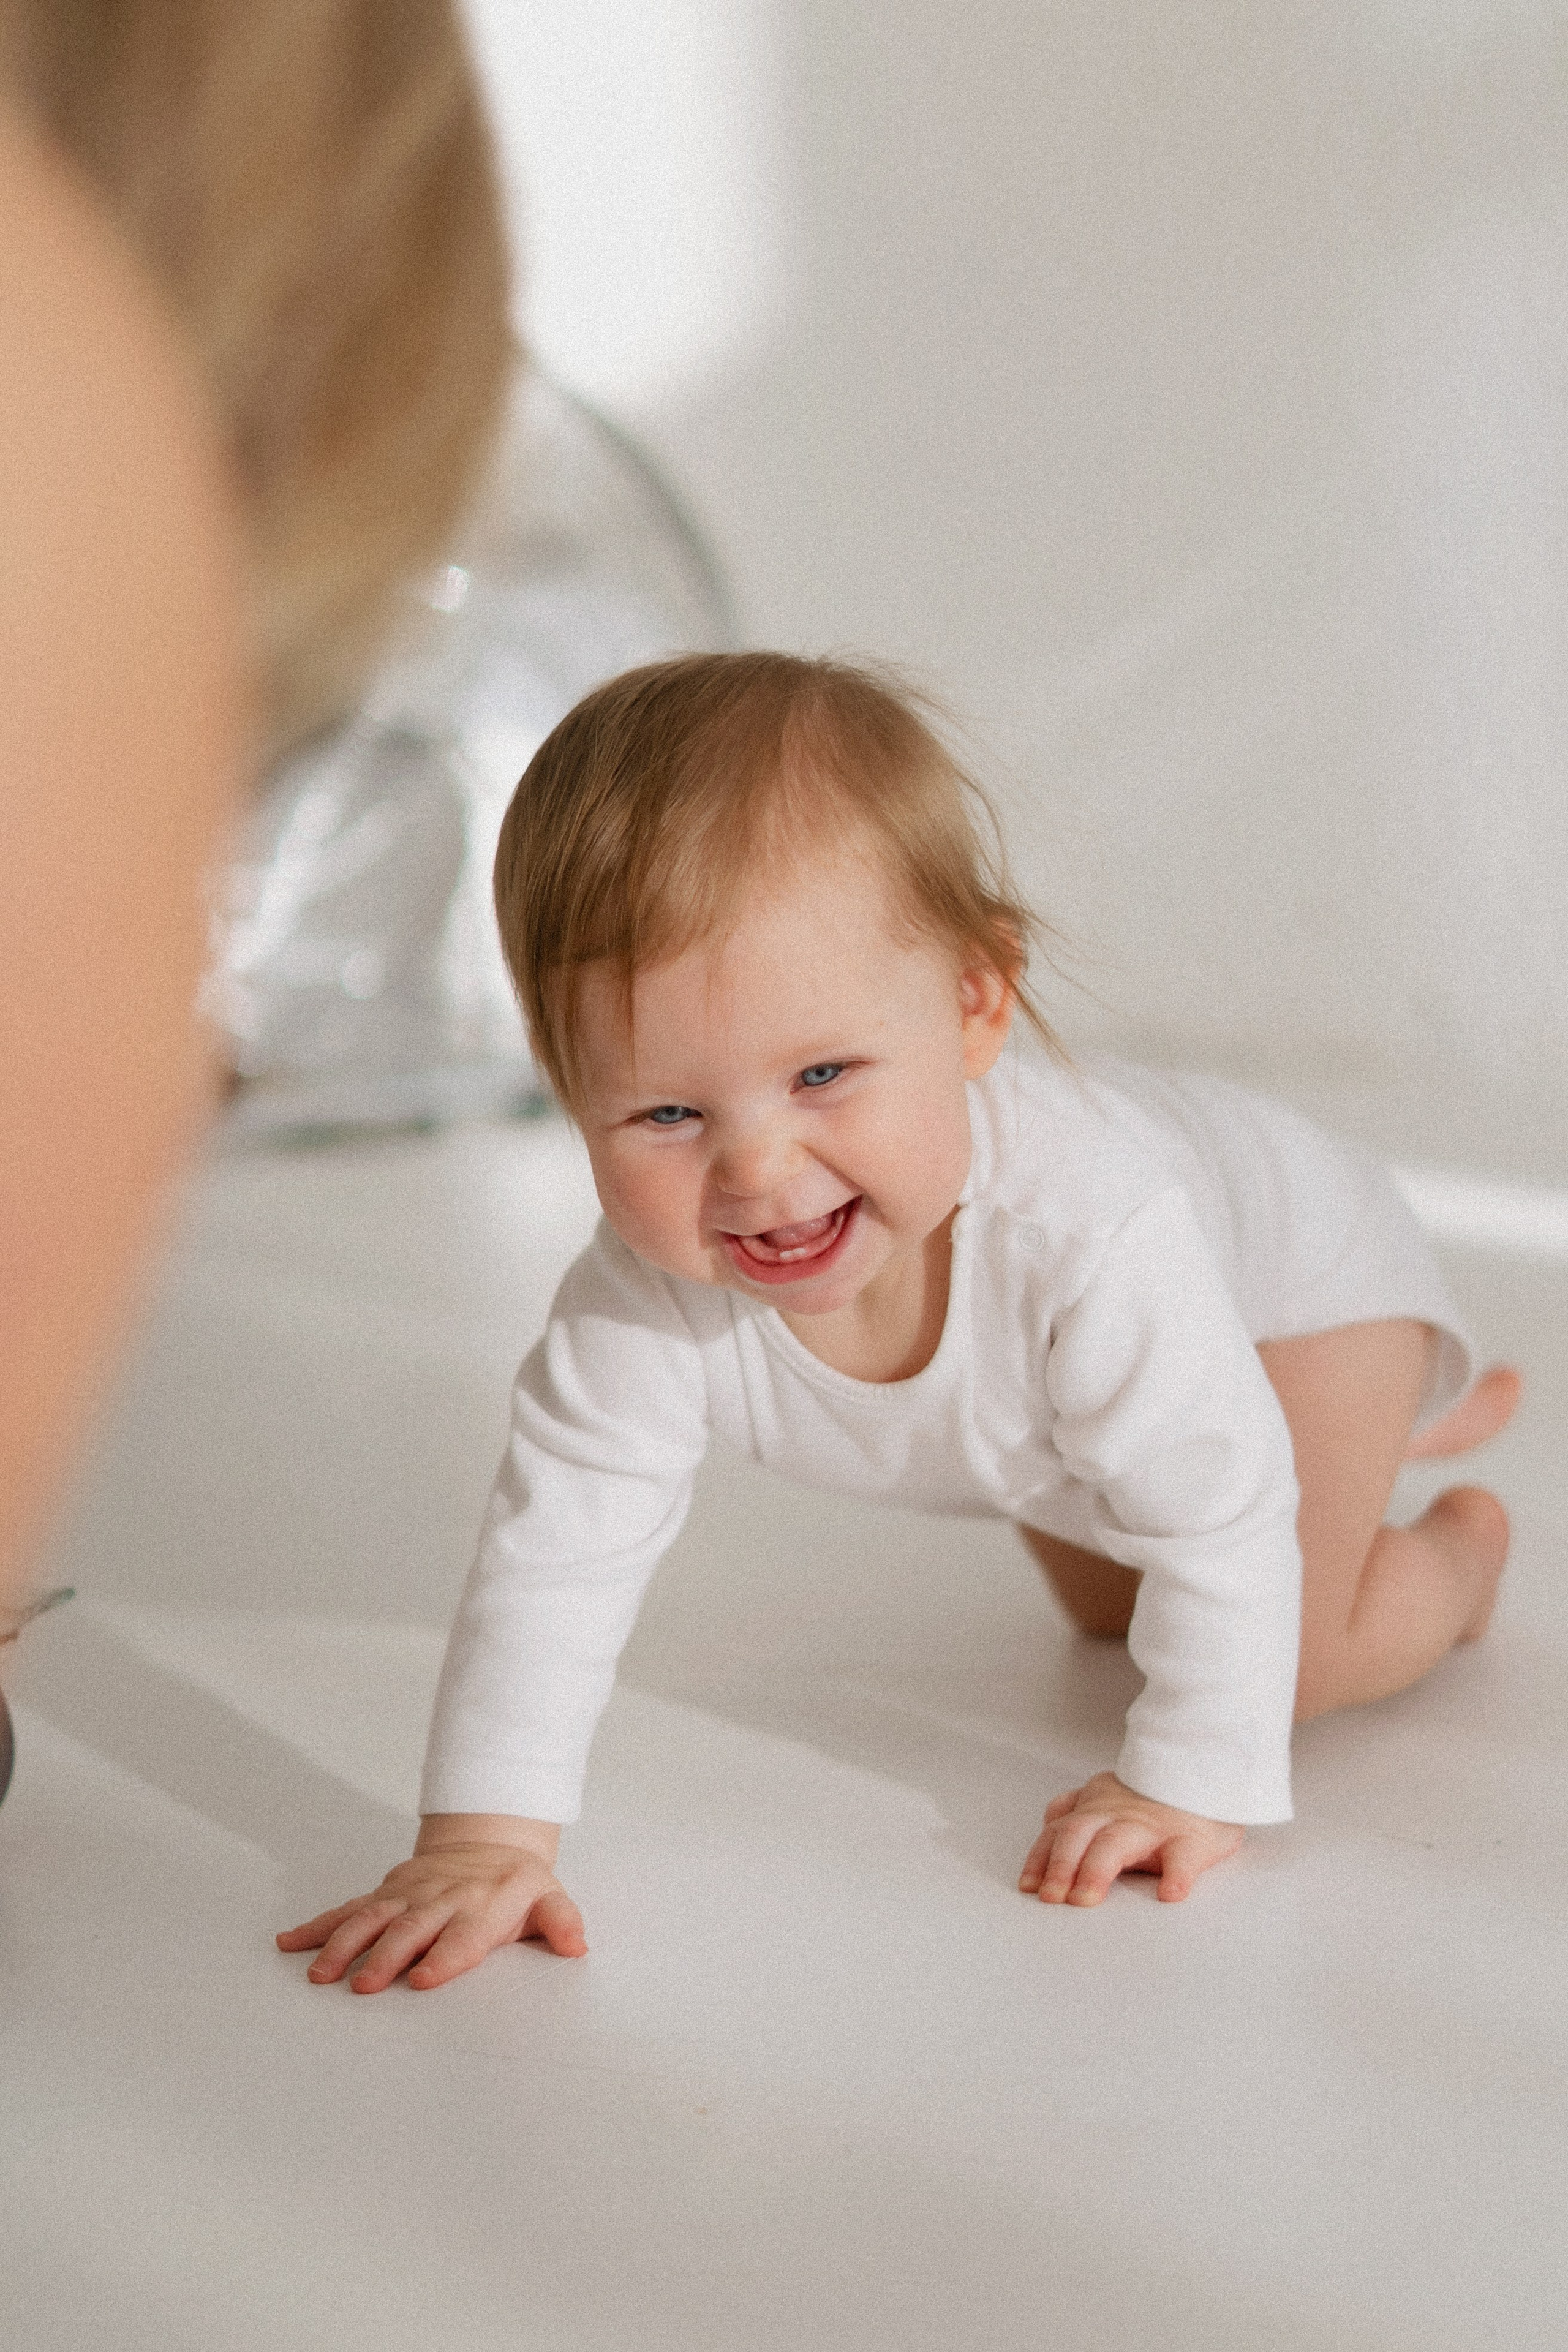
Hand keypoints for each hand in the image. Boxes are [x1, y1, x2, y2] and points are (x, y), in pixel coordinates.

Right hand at [276, 1815, 586, 1992]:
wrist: (486, 1841)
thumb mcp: (548, 1897)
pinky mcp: (385, 1892)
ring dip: (343, 1945)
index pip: (462, 1938)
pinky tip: (289, 1942)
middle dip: (385, 1958)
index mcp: (479, 1909)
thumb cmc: (516, 1885)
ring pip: (369, 1919)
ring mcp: (407, 1895)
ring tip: (319, 1973)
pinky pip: (347, 1908)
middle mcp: (439, 1901)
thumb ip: (561, 1922)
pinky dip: (317, 1925)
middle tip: (362, 1987)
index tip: (422, 1980)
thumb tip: (577, 1945)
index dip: (443, 1959)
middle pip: (409, 1931)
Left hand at [1018, 1771, 1241, 1906]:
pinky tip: (1170, 1894)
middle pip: (1080, 1835)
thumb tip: (1052, 1820)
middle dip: (1060, 1866)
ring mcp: (1154, 1826)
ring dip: (1096, 1871)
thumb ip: (1080, 1806)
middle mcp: (1119, 1815)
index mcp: (1099, 1807)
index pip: (1060, 1831)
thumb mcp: (1112, 1792)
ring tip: (1086, 1899)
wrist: (1211, 1773)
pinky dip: (1177, 1875)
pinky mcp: (1192, 1838)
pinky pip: (1183, 1856)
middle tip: (1051, 1898)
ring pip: (1118, 1843)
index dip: (1041, 1858)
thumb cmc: (1159, 1797)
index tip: (1028, 1885)